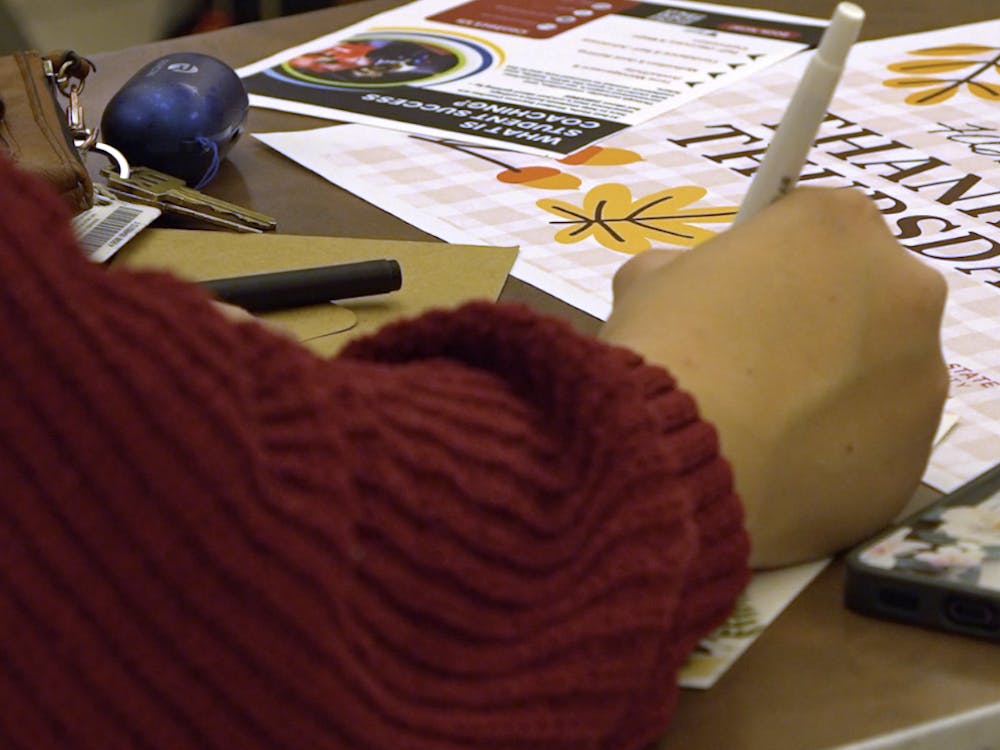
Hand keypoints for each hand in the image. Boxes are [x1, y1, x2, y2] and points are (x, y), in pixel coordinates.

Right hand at [600, 188, 948, 567]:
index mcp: (839, 225)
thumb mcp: (649, 280)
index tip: (742, 294)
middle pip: (864, 296)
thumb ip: (686, 269)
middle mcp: (904, 289)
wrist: (674, 458)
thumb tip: (688, 287)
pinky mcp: (914, 455)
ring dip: (832, 388)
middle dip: (818, 322)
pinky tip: (779, 463)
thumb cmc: (664, 351)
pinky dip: (836, 450)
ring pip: (877, 375)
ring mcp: (921, 378)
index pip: (815, 228)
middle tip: (752, 360)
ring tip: (761, 422)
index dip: (773, 262)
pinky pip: (874, 443)